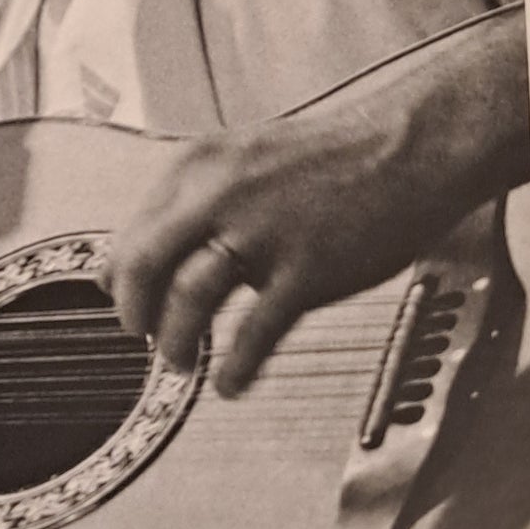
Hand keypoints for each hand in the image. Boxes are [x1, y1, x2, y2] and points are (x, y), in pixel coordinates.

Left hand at [107, 10, 529, 395]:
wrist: (411, 144)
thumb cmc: (334, 155)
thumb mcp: (248, 157)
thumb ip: (199, 196)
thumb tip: (158, 248)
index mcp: (201, 166)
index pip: (132, 232)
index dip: (118, 276)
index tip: (118, 299)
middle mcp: (221, 195)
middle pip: (144, 266)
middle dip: (133, 313)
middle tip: (142, 336)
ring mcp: (263, 233)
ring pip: (187, 301)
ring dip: (175, 343)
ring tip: (182, 362)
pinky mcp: (307, 270)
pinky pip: (254, 334)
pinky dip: (235, 368)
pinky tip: (230, 384)